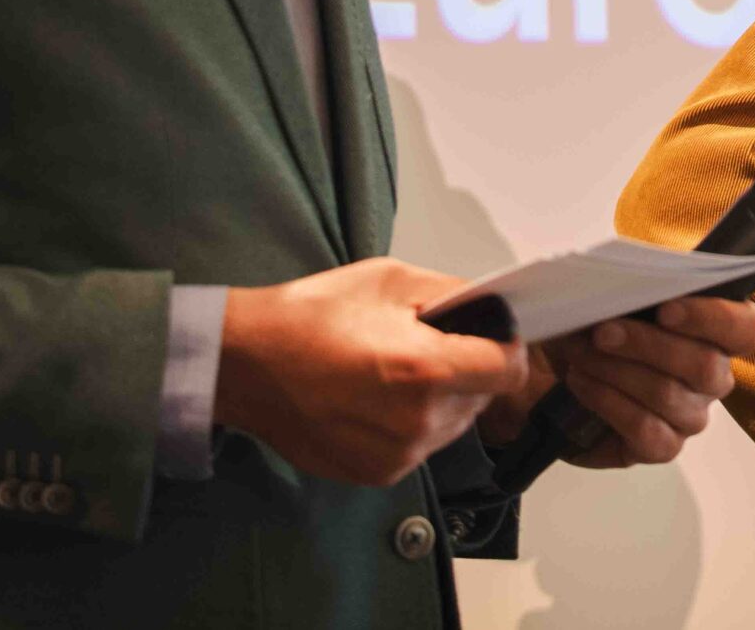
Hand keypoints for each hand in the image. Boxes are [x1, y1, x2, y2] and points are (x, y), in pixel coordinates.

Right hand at [215, 258, 528, 486]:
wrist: (247, 365)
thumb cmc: (309, 317)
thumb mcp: (390, 280)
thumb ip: (453, 294)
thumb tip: (492, 306)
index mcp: (424, 369)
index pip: (508, 369)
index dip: (507, 347)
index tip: (494, 336)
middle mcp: (417, 422)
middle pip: (482, 396)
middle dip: (466, 369)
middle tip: (423, 345)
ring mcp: (397, 455)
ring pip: (454, 424)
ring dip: (440, 398)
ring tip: (391, 371)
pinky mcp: (378, 473)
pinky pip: (420, 445)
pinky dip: (411, 423)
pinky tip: (374, 398)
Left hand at [484, 296, 754, 468]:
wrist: (557, 371)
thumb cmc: (599, 325)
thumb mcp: (617, 295)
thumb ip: (638, 283)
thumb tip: (634, 277)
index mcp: (718, 332)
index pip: (747, 328)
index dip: (714, 318)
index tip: (666, 308)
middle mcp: (713, 378)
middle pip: (704, 365)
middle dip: (646, 344)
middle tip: (601, 331)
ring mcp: (691, 416)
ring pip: (668, 396)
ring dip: (616, 370)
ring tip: (579, 353)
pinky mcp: (662, 447)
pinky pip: (647, 431)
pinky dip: (608, 402)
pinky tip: (581, 383)